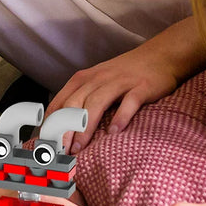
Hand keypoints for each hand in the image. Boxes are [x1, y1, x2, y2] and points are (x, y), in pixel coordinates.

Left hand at [48, 46, 179, 149]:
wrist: (160, 56)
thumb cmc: (124, 74)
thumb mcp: (97, 81)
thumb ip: (80, 98)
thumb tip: (60, 125)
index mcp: (84, 79)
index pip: (61, 101)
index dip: (51, 122)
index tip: (45, 142)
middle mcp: (99, 78)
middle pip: (75, 103)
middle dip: (64, 128)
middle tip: (59, 150)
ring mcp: (120, 82)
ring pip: (97, 103)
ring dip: (86, 127)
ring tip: (79, 147)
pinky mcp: (141, 87)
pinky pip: (129, 102)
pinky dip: (121, 117)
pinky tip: (115, 132)